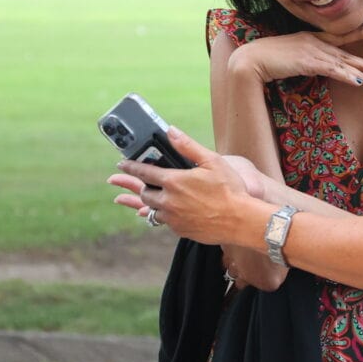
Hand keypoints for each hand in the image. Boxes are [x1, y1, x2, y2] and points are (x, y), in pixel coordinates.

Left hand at [108, 150, 266, 216]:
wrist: (240, 220)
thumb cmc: (230, 189)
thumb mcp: (212, 161)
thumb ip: (188, 146)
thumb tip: (171, 131)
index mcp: (174, 181)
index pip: (143, 172)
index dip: (131, 167)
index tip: (121, 164)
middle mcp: (168, 201)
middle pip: (145, 193)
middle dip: (143, 186)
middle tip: (147, 181)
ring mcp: (173, 218)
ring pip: (153, 209)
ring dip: (154, 201)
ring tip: (161, 196)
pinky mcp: (180, 230)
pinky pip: (165, 221)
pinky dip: (166, 214)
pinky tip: (176, 210)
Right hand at [230, 26, 362, 89]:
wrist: (252, 58)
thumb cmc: (265, 58)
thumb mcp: (288, 55)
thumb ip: (302, 57)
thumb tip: (311, 64)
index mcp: (310, 38)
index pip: (338, 36)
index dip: (358, 33)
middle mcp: (314, 42)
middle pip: (345, 54)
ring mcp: (312, 52)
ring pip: (342, 64)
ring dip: (360, 74)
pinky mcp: (309, 63)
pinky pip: (333, 70)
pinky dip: (347, 76)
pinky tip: (359, 82)